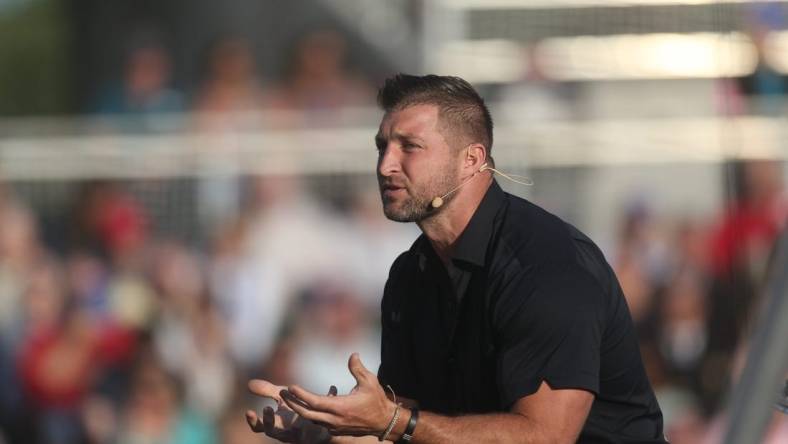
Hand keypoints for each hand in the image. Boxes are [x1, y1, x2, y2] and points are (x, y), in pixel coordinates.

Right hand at [246, 379, 335, 442]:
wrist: (319, 424)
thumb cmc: (296, 411)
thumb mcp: (282, 399)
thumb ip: (267, 391)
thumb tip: (249, 384)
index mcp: (276, 425)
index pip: (260, 427)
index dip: (254, 421)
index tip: (249, 411)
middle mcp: (286, 432)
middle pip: (273, 431)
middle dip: (269, 421)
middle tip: (267, 408)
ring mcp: (301, 435)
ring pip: (295, 433)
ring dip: (294, 421)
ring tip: (296, 410)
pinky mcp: (317, 434)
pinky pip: (319, 426)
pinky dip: (322, 413)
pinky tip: (331, 391)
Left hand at [280, 353, 397, 437]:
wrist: (384, 421)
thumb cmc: (376, 400)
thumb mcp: (369, 381)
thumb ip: (358, 368)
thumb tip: (353, 354)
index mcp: (341, 407)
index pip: (315, 402)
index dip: (301, 395)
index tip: (290, 387)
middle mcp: (334, 419)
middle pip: (307, 413)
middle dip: (293, 403)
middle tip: (282, 393)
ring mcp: (334, 426)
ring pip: (311, 419)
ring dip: (300, 409)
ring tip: (290, 398)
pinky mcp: (336, 429)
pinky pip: (319, 421)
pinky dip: (311, 413)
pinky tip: (309, 404)